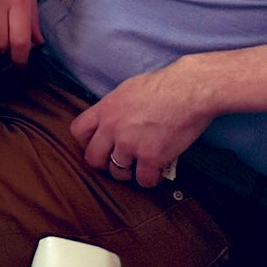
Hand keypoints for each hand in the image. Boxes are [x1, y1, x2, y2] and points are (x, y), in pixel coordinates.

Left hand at [71, 59, 213, 187]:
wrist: (188, 91)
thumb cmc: (163, 86)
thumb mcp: (127, 90)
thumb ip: (115, 109)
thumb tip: (112, 120)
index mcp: (105, 109)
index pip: (78, 131)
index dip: (86, 142)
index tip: (99, 145)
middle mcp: (113, 128)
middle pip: (93, 159)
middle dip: (104, 163)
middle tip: (117, 162)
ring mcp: (130, 144)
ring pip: (118, 172)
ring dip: (129, 172)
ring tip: (140, 165)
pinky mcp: (151, 157)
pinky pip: (144, 180)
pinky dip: (151, 178)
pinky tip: (157, 170)